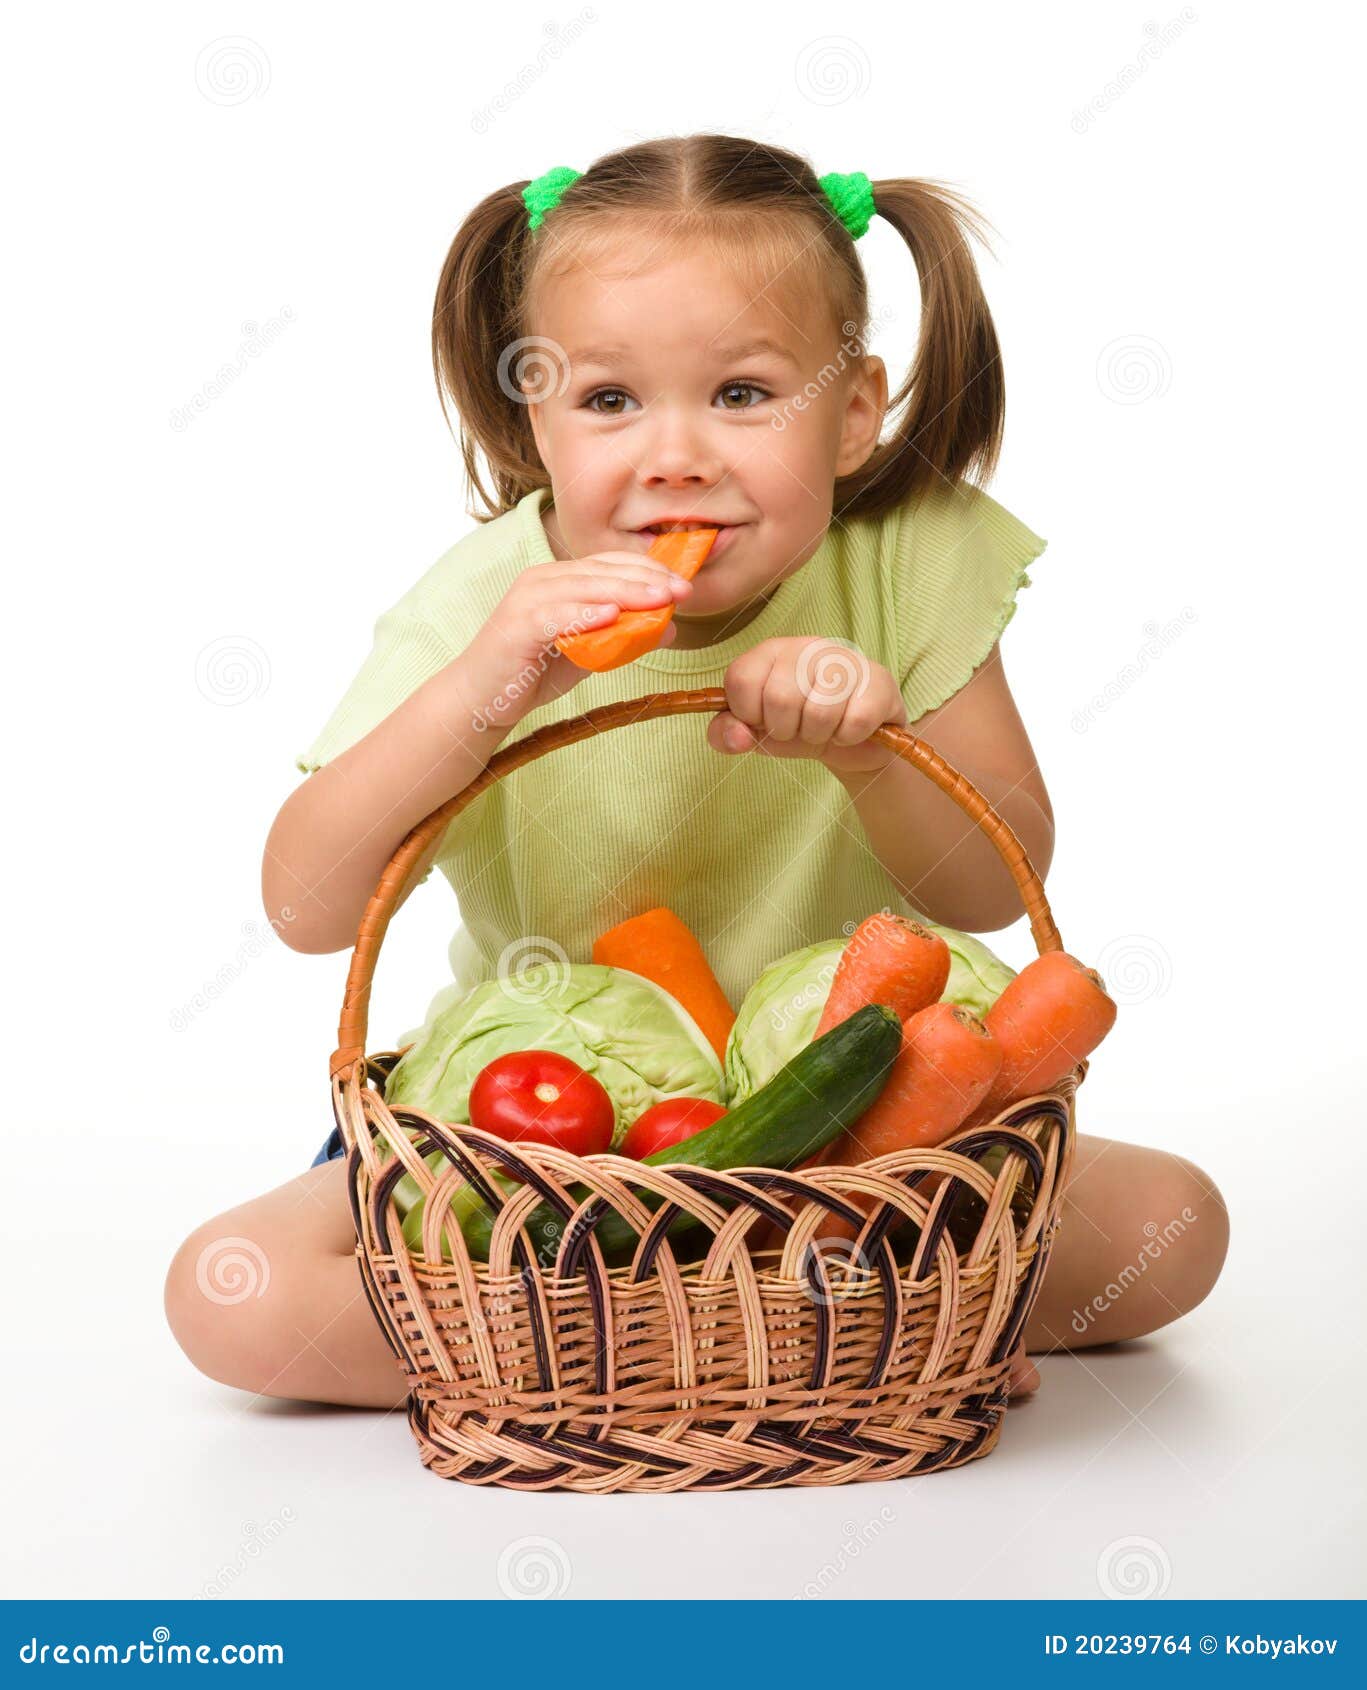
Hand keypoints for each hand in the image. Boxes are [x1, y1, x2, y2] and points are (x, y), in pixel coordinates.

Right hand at [465, 553, 692, 724]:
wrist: (480, 700)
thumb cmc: (532, 674)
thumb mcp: (588, 653)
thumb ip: (622, 637)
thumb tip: (667, 627)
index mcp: (558, 579)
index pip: (610, 565)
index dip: (648, 571)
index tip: (683, 585)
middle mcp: (542, 579)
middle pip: (602, 572)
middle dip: (647, 580)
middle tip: (682, 590)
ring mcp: (528, 598)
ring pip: (585, 588)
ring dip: (627, 592)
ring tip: (660, 599)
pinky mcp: (519, 624)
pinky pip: (557, 615)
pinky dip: (586, 613)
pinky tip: (613, 615)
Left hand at [707, 637, 907, 775]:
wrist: (852, 741)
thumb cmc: (797, 728)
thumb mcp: (756, 733)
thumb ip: (727, 734)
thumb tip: (738, 737)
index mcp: (770, 652)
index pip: (741, 680)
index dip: (748, 714)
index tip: (762, 719)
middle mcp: (807, 646)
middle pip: (780, 698)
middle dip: (785, 730)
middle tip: (796, 727)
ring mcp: (846, 659)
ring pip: (820, 712)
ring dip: (818, 736)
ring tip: (823, 728)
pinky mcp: (878, 680)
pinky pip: (855, 722)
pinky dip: (848, 737)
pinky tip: (849, 728)